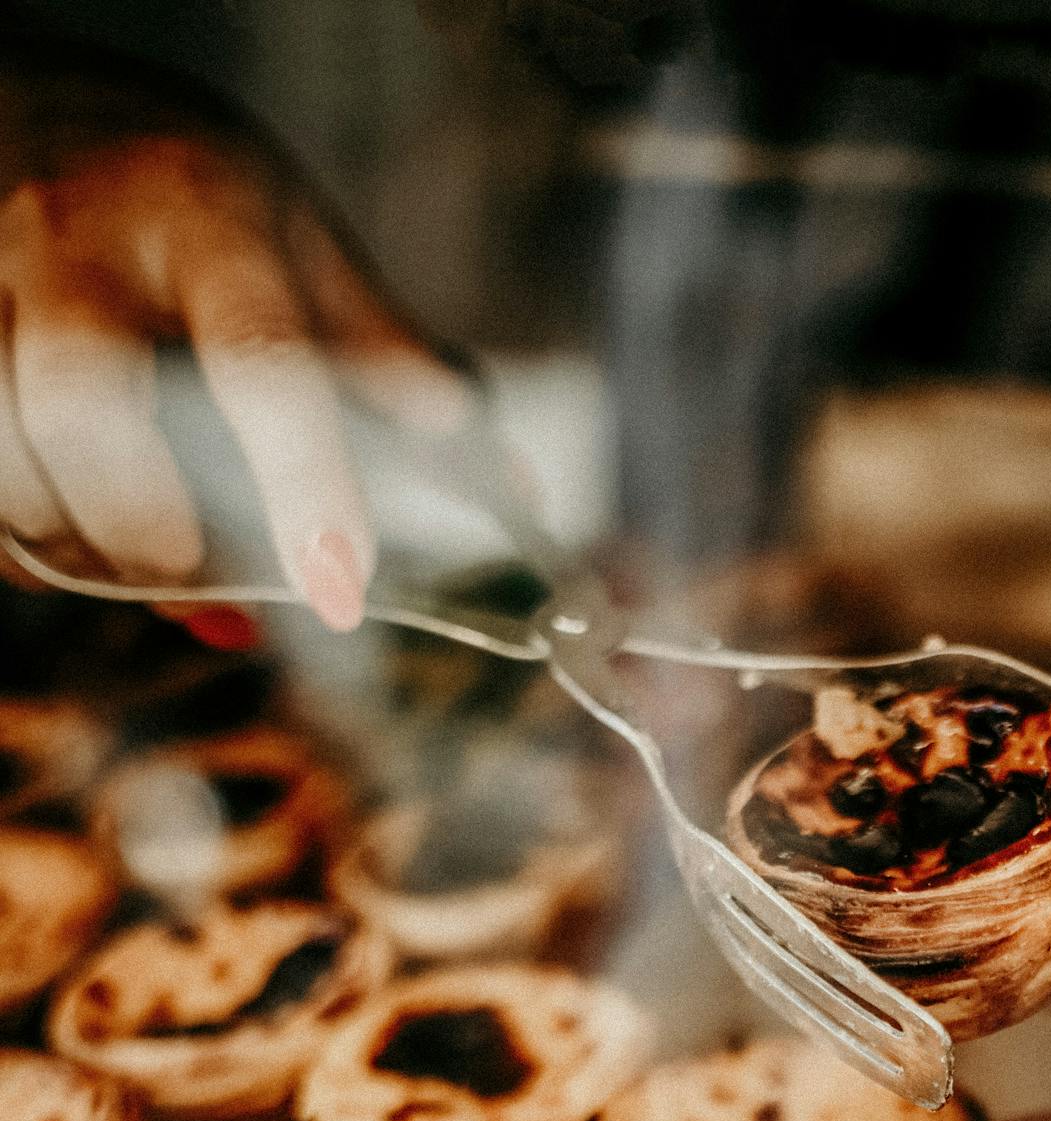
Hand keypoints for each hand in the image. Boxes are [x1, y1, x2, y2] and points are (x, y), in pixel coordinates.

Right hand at [0, 113, 469, 630]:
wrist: (51, 106)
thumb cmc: (193, 197)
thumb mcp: (301, 245)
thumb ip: (384, 359)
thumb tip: (502, 477)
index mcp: (205, 220)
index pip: (260, 359)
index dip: (304, 485)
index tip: (339, 585)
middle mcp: (82, 246)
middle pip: (83, 403)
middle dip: (142, 524)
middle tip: (198, 578)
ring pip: (6, 450)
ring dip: (74, 546)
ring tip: (144, 571)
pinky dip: (23, 539)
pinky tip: (76, 549)